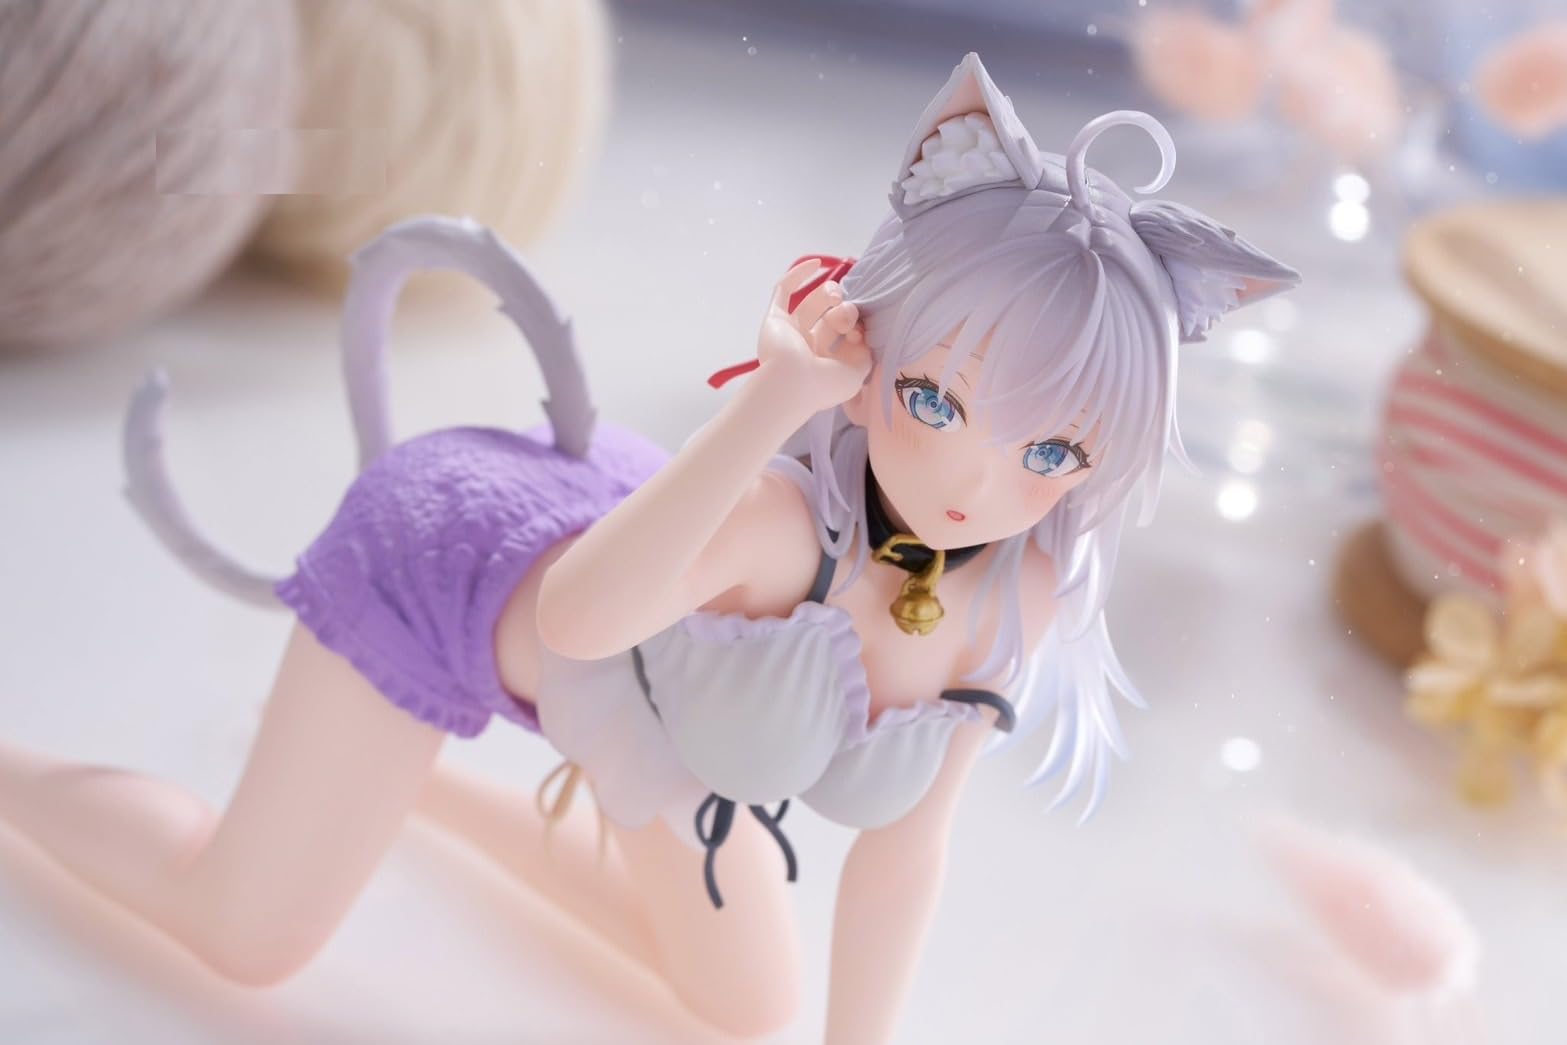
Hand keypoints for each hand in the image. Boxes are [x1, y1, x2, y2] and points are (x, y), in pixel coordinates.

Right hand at [754, 260, 870, 414]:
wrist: (792, 383)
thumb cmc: (825, 384)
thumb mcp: (857, 374)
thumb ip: (864, 355)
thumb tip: (861, 336)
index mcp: (826, 365)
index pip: (844, 339)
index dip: (857, 329)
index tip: (861, 330)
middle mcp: (808, 349)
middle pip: (830, 319)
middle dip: (845, 312)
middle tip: (849, 312)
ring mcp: (790, 333)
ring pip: (812, 304)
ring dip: (828, 294)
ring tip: (836, 295)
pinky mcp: (775, 319)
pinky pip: (783, 291)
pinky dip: (798, 276)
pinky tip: (816, 264)